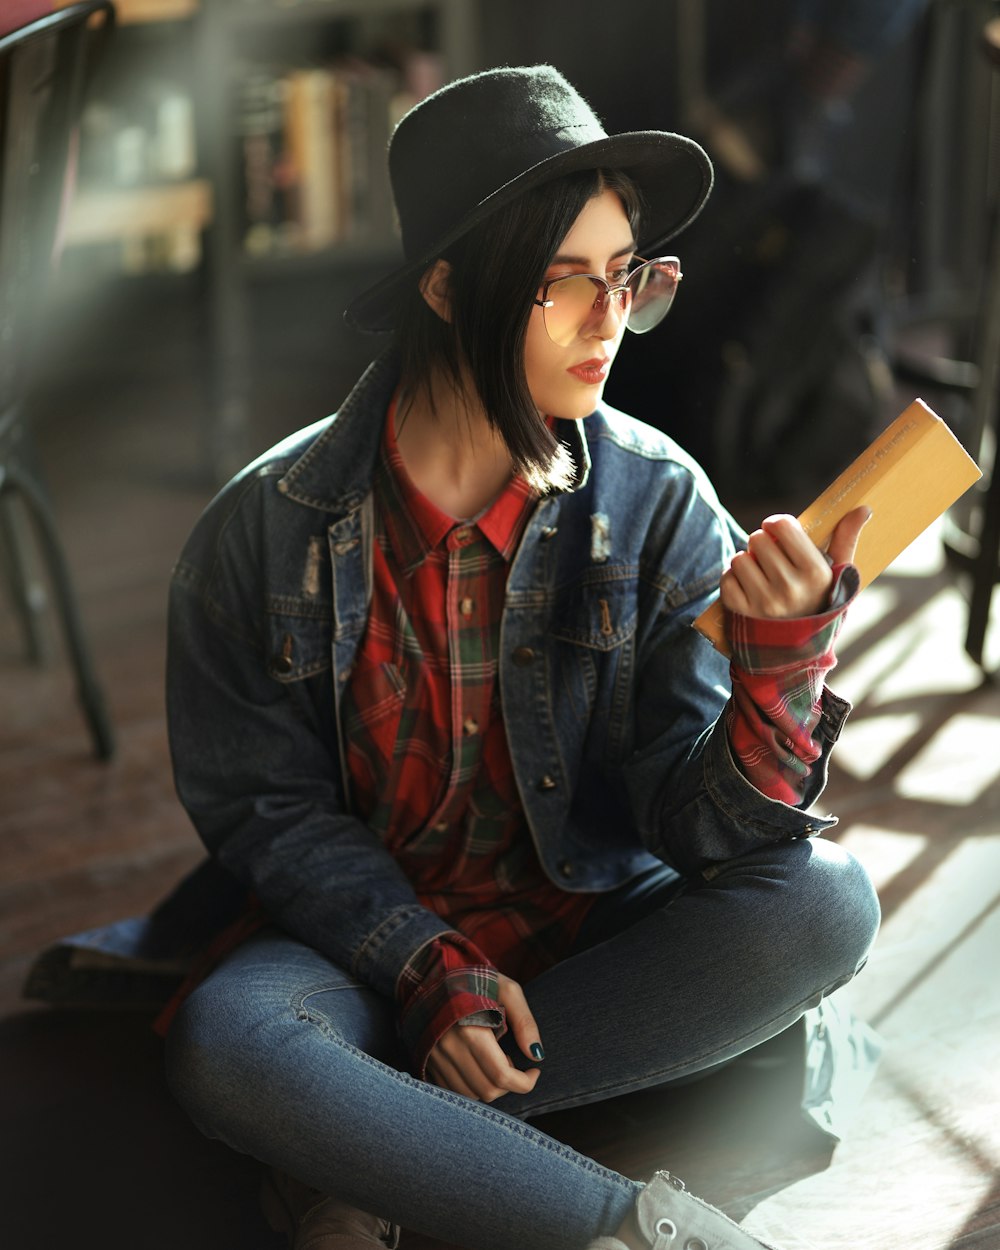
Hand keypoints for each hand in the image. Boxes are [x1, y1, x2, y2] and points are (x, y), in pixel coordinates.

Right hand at [425, 974, 542, 1102]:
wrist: (435, 975)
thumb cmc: (477, 980)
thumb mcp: (507, 990)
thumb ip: (525, 1022)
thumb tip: (537, 1055)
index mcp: (470, 1030)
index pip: (501, 1075)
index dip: (525, 1081)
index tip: (535, 1070)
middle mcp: (449, 1048)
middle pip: (488, 1090)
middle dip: (509, 1084)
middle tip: (514, 1060)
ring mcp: (435, 1057)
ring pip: (471, 1095)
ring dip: (490, 1086)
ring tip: (495, 1060)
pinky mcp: (428, 1062)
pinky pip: (454, 1090)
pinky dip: (472, 1085)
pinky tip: (478, 1065)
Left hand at [720, 506, 870, 618]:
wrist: (798, 650)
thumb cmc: (819, 602)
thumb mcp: (838, 575)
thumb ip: (846, 539)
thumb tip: (863, 508)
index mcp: (816, 573)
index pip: (782, 525)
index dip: (777, 524)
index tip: (779, 533)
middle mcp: (790, 588)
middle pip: (757, 538)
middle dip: (762, 545)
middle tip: (771, 560)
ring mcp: (764, 602)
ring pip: (740, 558)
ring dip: (747, 563)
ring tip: (761, 576)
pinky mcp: (742, 613)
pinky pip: (726, 578)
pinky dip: (733, 580)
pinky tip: (748, 590)